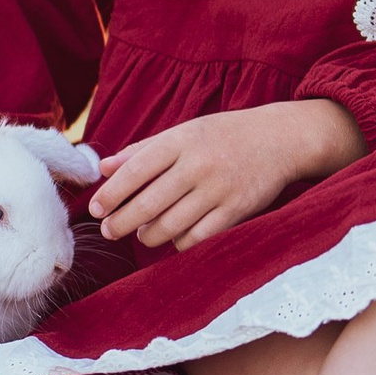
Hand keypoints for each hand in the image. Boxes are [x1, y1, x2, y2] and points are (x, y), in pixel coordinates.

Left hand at [88, 99, 362, 251]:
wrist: (280, 139)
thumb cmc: (224, 135)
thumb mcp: (184, 132)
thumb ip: (143, 150)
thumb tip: (104, 168)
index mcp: (181, 140)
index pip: (136, 170)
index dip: (111, 194)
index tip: (95, 209)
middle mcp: (198, 164)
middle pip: (148, 203)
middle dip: (121, 222)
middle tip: (109, 230)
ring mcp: (218, 189)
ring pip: (170, 225)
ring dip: (148, 235)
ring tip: (142, 234)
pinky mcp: (236, 210)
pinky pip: (197, 238)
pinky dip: (179, 242)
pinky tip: (173, 237)